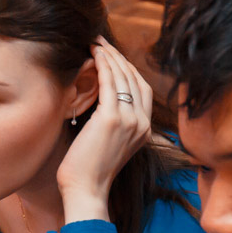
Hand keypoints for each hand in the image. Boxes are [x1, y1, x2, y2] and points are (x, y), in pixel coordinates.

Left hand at [56, 38, 152, 222]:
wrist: (86, 191)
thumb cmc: (89, 172)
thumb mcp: (109, 145)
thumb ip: (112, 125)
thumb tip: (100, 104)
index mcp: (145, 130)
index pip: (142, 90)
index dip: (128, 69)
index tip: (112, 55)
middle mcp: (143, 123)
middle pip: (135, 79)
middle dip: (118, 57)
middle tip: (101, 41)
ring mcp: (130, 120)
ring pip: (123, 77)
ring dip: (109, 56)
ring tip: (95, 42)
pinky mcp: (112, 118)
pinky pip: (110, 82)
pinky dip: (103, 64)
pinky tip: (93, 53)